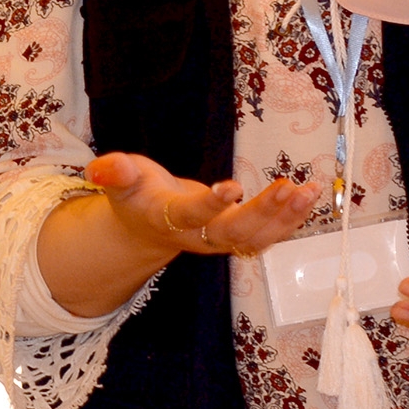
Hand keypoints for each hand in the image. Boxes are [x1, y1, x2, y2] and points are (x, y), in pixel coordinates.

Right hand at [35, 154, 320, 318]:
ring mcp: (222, 240)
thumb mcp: (121, 180)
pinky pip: (269, 234)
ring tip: (307, 191)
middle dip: (260, 213)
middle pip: (232, 233)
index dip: (210, 205)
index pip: (190, 216)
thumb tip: (99, 167)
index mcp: (168, 220)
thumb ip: (114, 173)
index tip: (231, 186)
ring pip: (257, 238)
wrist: (147, 227)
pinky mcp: (239, 236)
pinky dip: (292, 217)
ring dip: (285, 217)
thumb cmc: (136, 196)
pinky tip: (308, 195)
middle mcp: (199, 236)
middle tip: (284, 187)